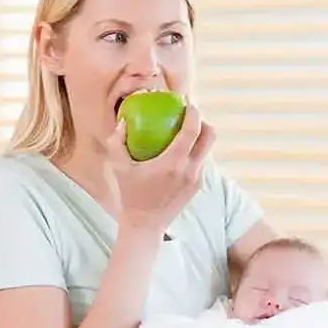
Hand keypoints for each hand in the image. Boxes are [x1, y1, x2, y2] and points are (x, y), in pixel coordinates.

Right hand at [105, 103, 214, 231]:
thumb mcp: (119, 167)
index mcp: (173, 162)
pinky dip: (195, 154)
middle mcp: (190, 170)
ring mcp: (196, 179)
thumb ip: (117, 142)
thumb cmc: (130, 194)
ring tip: (186, 133)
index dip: (194, 113)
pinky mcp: (198, 187)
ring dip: (200, 138)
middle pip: (210, 136)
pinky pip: (201, 163)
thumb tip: (123, 122)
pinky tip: (182, 152)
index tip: (187, 103)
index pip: (192, 130)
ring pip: (207, 150)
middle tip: (191, 116)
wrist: (145, 224)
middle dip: (204, 122)